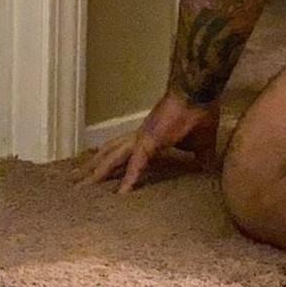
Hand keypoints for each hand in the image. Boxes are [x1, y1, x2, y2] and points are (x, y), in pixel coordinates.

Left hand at [73, 91, 220, 193]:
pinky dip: (129, 179)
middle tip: (75, 180)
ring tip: (79, 185)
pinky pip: (136, 164)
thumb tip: (211, 171)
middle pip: (109, 154)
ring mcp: (142, 138)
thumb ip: (202, 157)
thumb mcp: (202, 142)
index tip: (99, 173)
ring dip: (96, 172)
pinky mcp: (150, 142)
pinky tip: (121, 195)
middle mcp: (139, 136)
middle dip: (92, 167)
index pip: (126, 153)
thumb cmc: (200, 112)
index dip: (112, 162)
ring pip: (112, 158)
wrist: (199, 91)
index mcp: (149, 136)